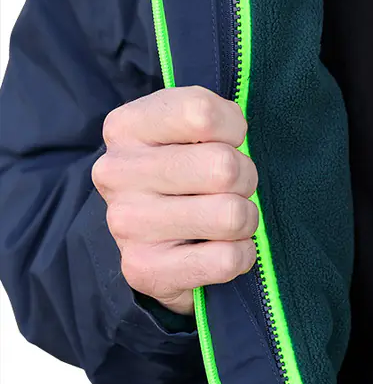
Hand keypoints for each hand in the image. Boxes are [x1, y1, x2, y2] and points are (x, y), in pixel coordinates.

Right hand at [92, 86, 258, 314]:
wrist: (158, 239)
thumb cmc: (189, 172)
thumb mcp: (194, 128)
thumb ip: (215, 117)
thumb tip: (237, 133)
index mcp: (126, 127)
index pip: (202, 114)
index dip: (234, 129)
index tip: (224, 142)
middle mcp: (116, 173)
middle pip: (224, 168)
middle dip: (245, 179)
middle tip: (230, 188)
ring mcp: (125, 224)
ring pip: (231, 216)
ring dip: (245, 218)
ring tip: (224, 218)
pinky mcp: (143, 269)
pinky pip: (226, 259)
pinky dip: (241, 255)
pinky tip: (221, 248)